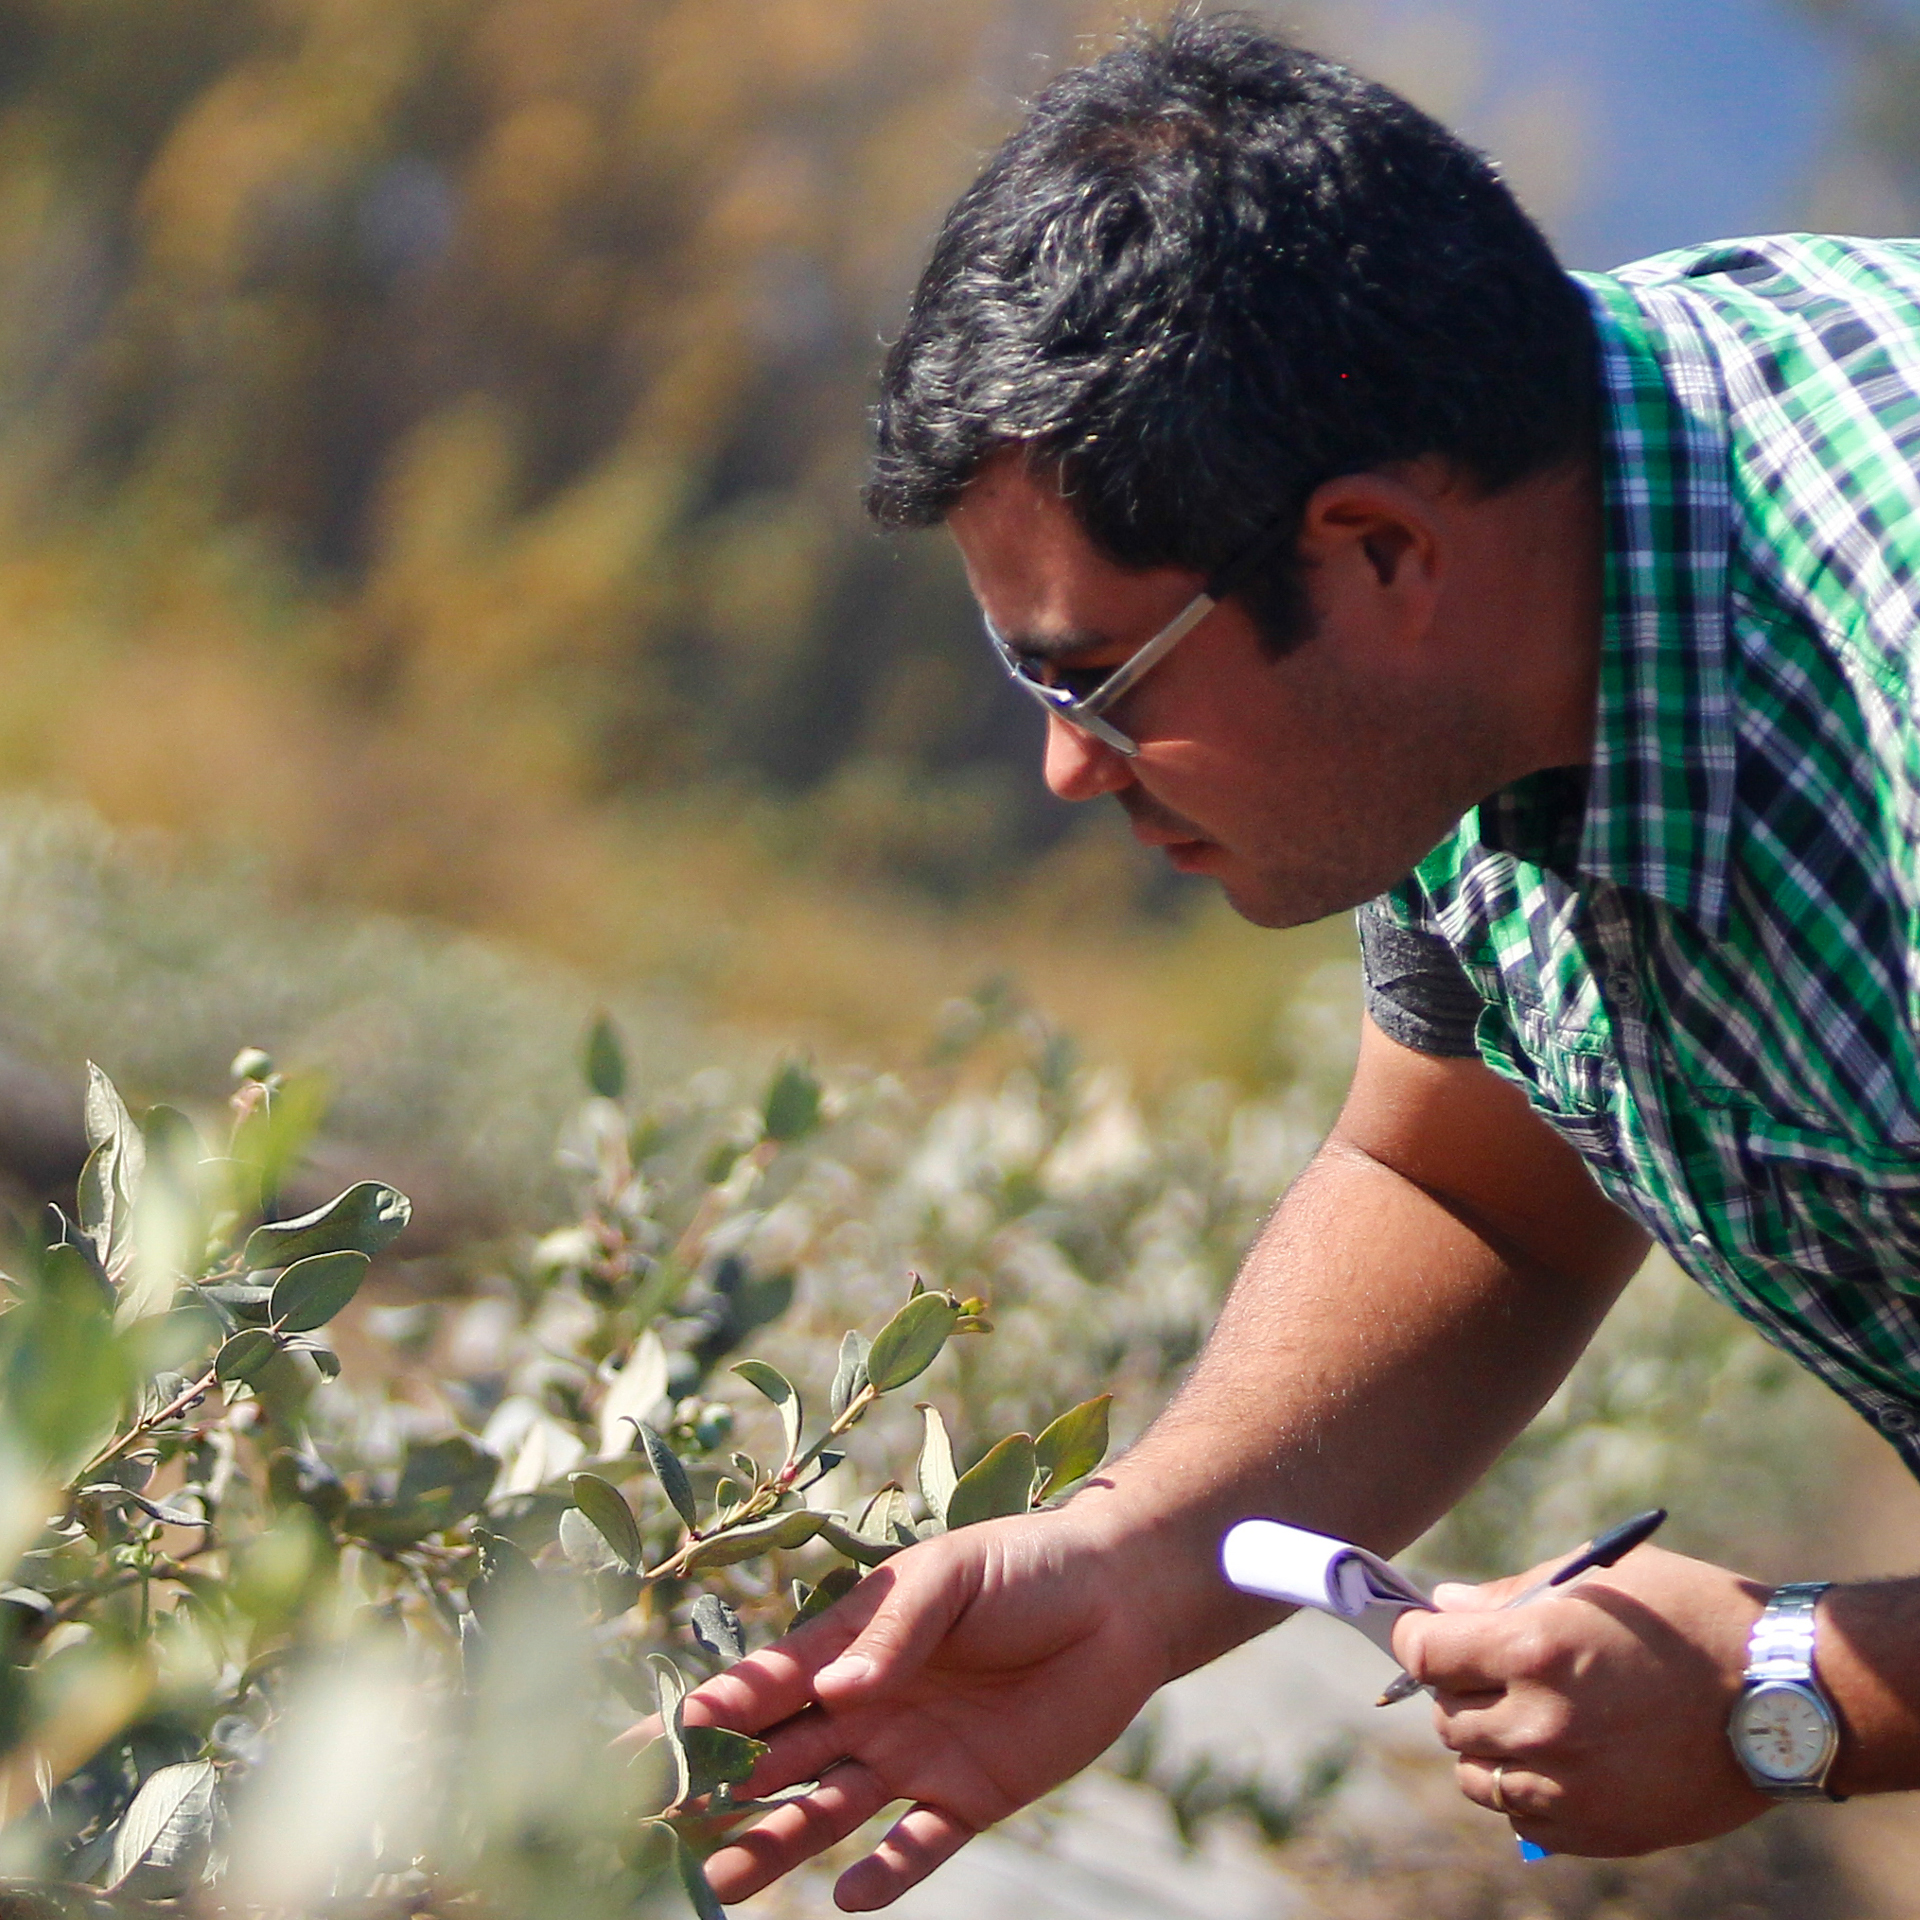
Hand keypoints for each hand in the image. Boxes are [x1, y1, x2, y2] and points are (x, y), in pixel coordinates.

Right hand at [662, 1502, 1178, 1910]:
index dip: (711, 1712)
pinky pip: (915, 1848)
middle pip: (775, 1757)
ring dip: (771, 1844)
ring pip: (823, 1811)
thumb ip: (894, 1631)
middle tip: (642, 1826)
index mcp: (853, 1643)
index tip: (651, 1741)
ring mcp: (913, 1755)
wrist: (1121, 1599)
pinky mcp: (968, 1795)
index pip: (767, 1684)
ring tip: (712, 1884)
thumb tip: (838, 1688)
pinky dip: (882, 1875)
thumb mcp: (951, 1575)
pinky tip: (845, 1899)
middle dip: (714, 1787)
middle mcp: (868, 1706)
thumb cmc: (1027, 1565)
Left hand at [1389, 1543, 1772, 1853]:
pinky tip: (1561, 1759)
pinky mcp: (1596, 1830)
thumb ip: (1508, 1595)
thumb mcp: (1597, 1578)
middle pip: (1445, 1715)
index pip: (1423, 1653)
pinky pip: (1521, 1817)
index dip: (1420, 1639)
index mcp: (1535, 1650)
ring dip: (1486, 1743)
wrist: (1783, 1697)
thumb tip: (1443, 1605)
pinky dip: (1524, 1790)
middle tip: (1496, 1669)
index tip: (1434, 1633)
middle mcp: (1540, 1723)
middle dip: (1459, 1687)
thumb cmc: (1690, 1619)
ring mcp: (1568, 1785)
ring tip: (1530, 1715)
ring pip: (1474, 1774)